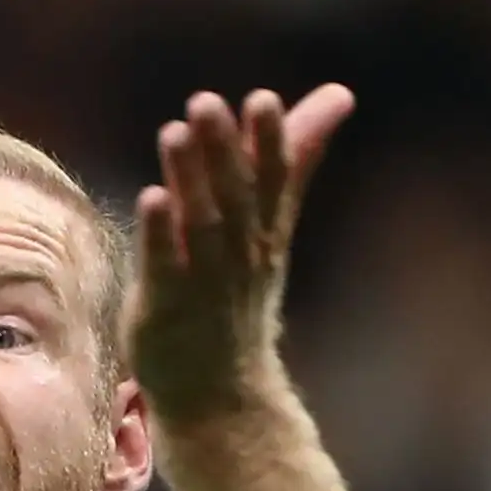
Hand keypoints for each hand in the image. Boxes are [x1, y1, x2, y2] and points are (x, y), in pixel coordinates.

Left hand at [123, 87, 354, 424]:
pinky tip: (151, 197)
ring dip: (189, 180)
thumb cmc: (239, 299)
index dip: (268, 142)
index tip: (263, 100)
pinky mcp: (163, 309)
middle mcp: (238, 257)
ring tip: (174, 133)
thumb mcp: (273, 229)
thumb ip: (296, 161)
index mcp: (265, 234)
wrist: (222, 396)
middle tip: (206, 101)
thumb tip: (339, 94)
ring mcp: (202, 284)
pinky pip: (163, 269)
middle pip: (234, 198)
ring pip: (200, 226)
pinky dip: (159, 235)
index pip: (273, 182)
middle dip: (224, 151)